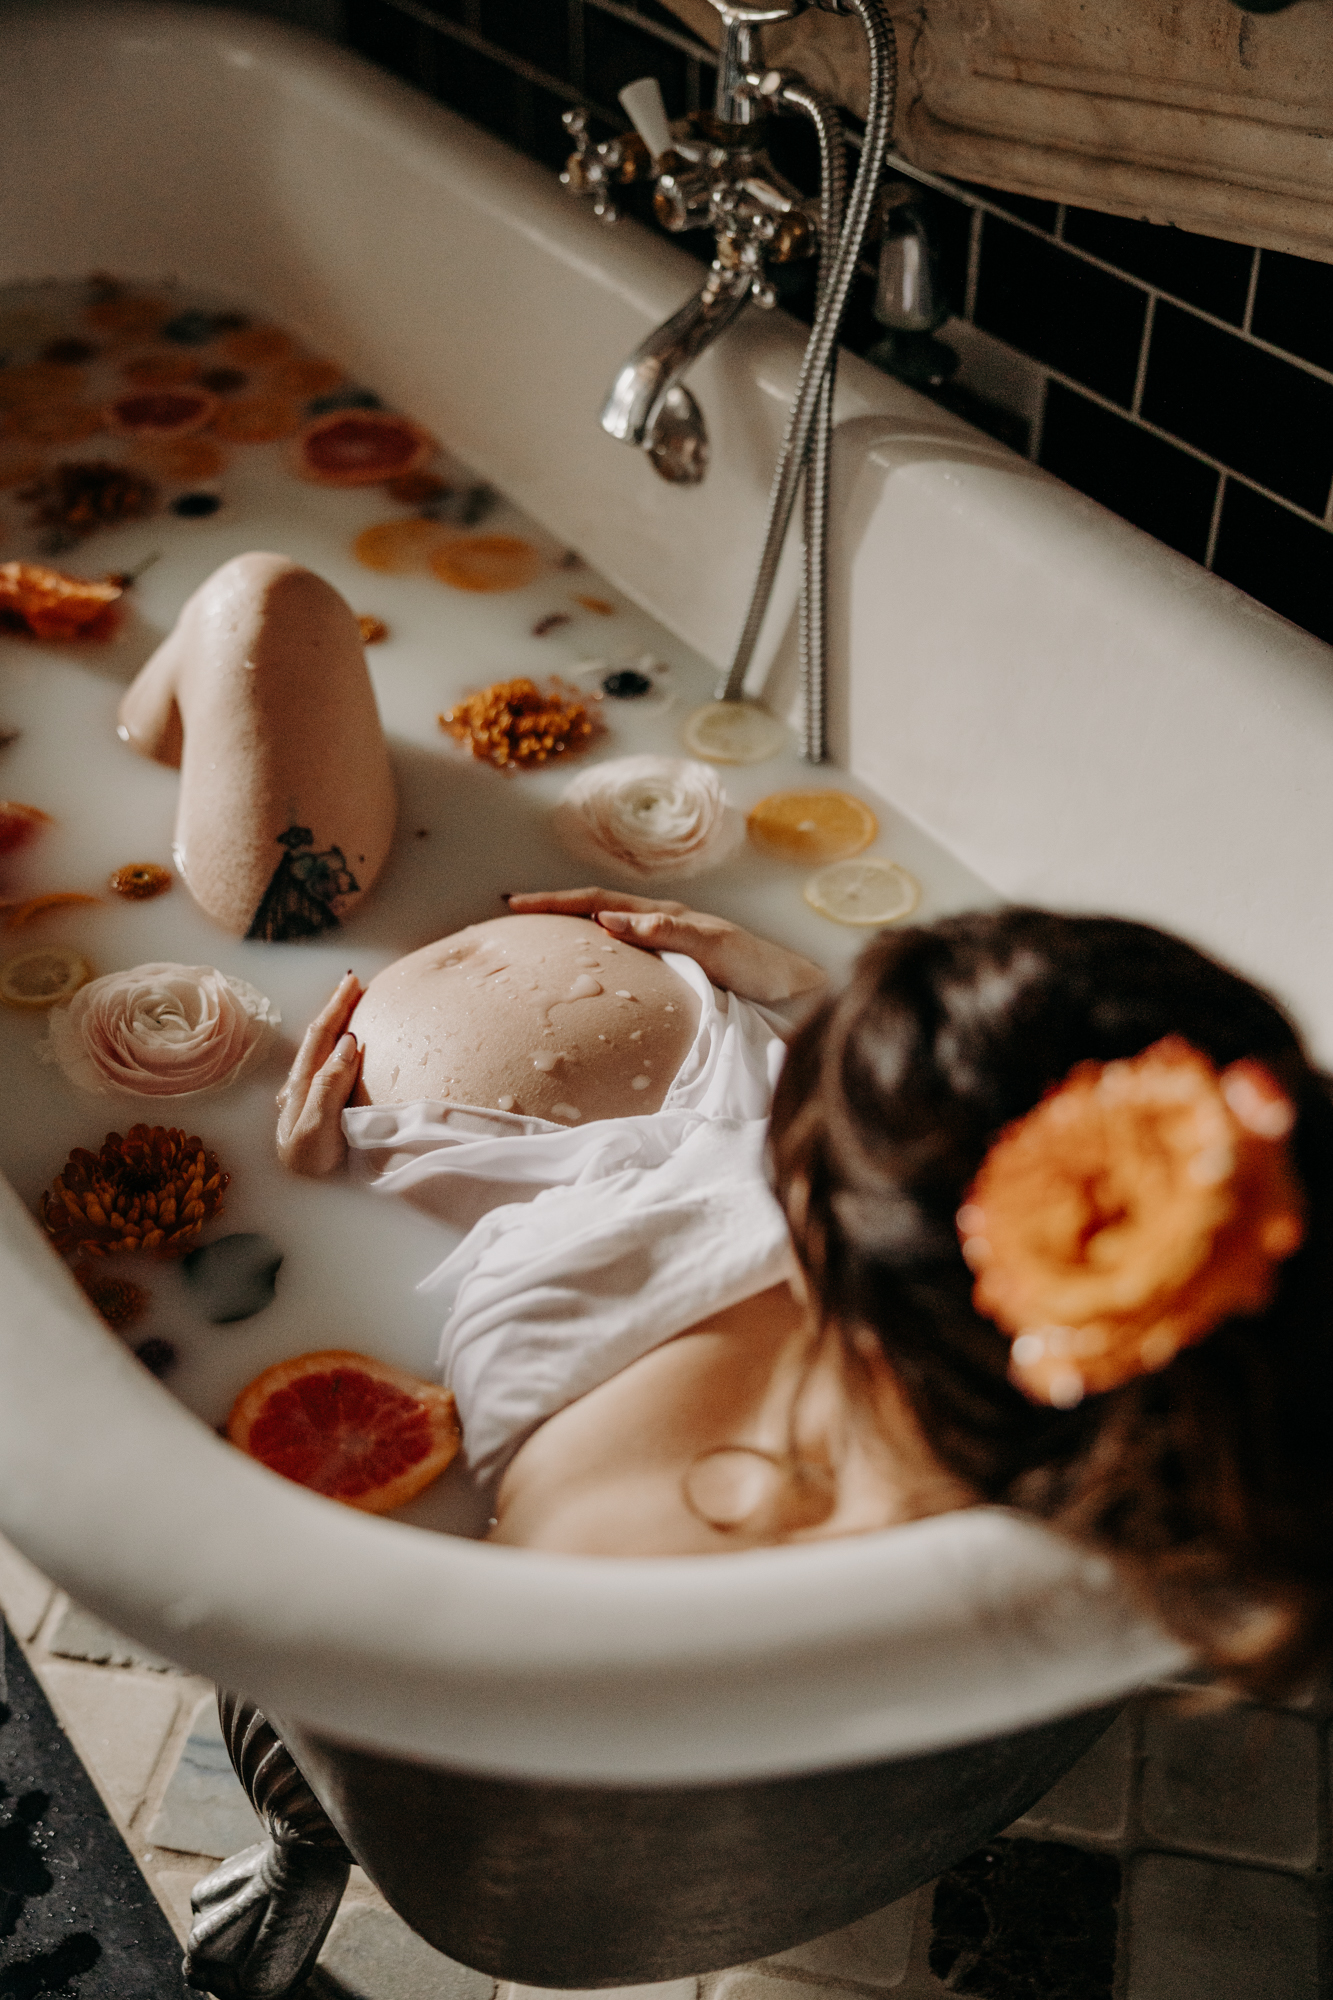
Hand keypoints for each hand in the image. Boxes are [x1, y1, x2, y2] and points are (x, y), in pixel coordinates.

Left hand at [276, 971, 363, 1175]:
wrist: (309, 1205)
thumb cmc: (312, 1167)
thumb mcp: (317, 1127)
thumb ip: (329, 1084)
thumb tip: (346, 1041)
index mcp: (300, 1088)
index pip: (320, 1037)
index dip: (336, 1008)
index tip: (353, 982)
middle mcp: (300, 1090)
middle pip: (319, 1040)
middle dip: (336, 1009)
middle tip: (355, 983)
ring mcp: (307, 1102)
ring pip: (321, 1054)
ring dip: (337, 1027)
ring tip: (352, 1008)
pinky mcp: (318, 1116)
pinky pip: (328, 1071)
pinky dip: (338, 1051)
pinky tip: (345, 1053)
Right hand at [504, 888, 828, 1003]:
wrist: (793, 994)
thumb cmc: (759, 967)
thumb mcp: (712, 945)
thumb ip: (664, 931)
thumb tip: (608, 919)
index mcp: (663, 915)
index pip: (597, 901)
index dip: (556, 902)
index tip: (515, 903)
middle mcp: (658, 926)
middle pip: (593, 910)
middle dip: (551, 910)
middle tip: (509, 912)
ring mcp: (663, 948)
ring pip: (604, 933)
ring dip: (567, 931)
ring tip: (531, 938)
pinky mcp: (670, 973)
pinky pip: (620, 960)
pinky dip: (592, 958)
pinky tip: (579, 974)